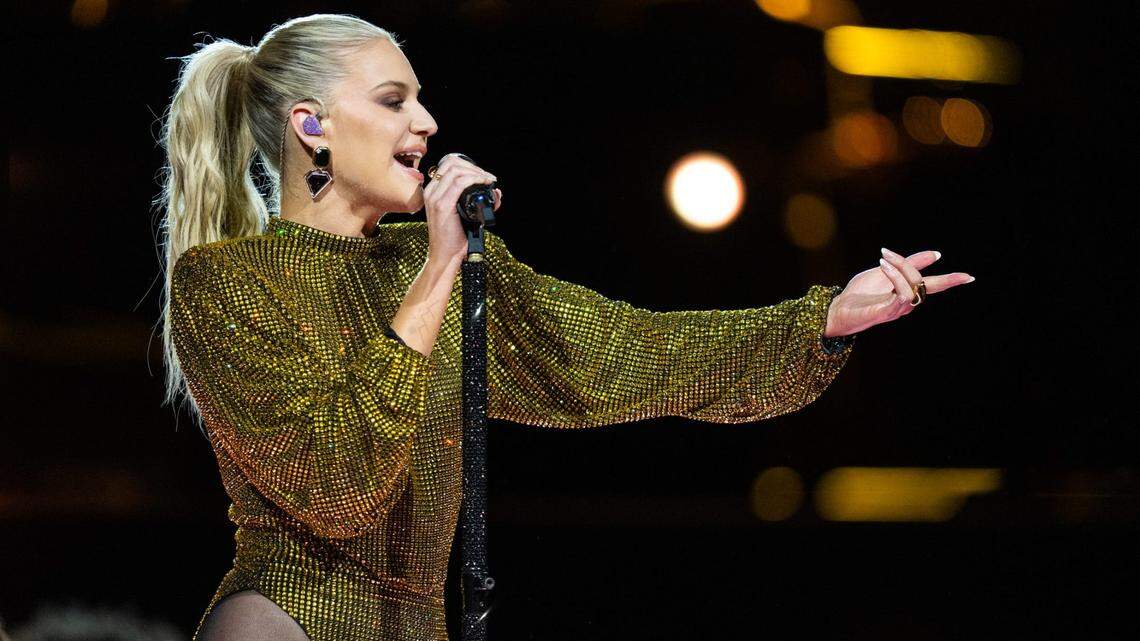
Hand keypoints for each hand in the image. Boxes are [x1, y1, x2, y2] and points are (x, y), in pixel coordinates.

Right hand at [421, 153, 501, 263]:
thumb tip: (495, 190)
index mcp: (433, 192)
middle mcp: (431, 192)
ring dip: (476, 172)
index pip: (448, 165)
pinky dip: (475, 178)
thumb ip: (474, 201)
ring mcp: (435, 198)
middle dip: (473, 167)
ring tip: (488, 180)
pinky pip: (460, 183)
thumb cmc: (454, 238)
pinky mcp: (443, 206)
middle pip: (451, 163)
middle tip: (488, 177)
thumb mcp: (463, 214)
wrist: (445, 256)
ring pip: (456, 170)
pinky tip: (484, 183)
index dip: (467, 165)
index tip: (482, 174)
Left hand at [823, 247, 974, 336]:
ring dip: (901, 271)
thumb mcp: (886, 272)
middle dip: (911, 265)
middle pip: (922, 283)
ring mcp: (897, 309)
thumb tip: (936, 254)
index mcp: (907, 292)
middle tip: (886, 254)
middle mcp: (906, 303)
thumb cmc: (861, 293)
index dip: (951, 281)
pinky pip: (900, 297)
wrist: (838, 309)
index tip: (969, 277)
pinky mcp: (885, 312)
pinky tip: (885, 269)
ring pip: (913, 289)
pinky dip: (897, 280)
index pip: (933, 286)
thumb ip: (909, 263)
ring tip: (883, 261)